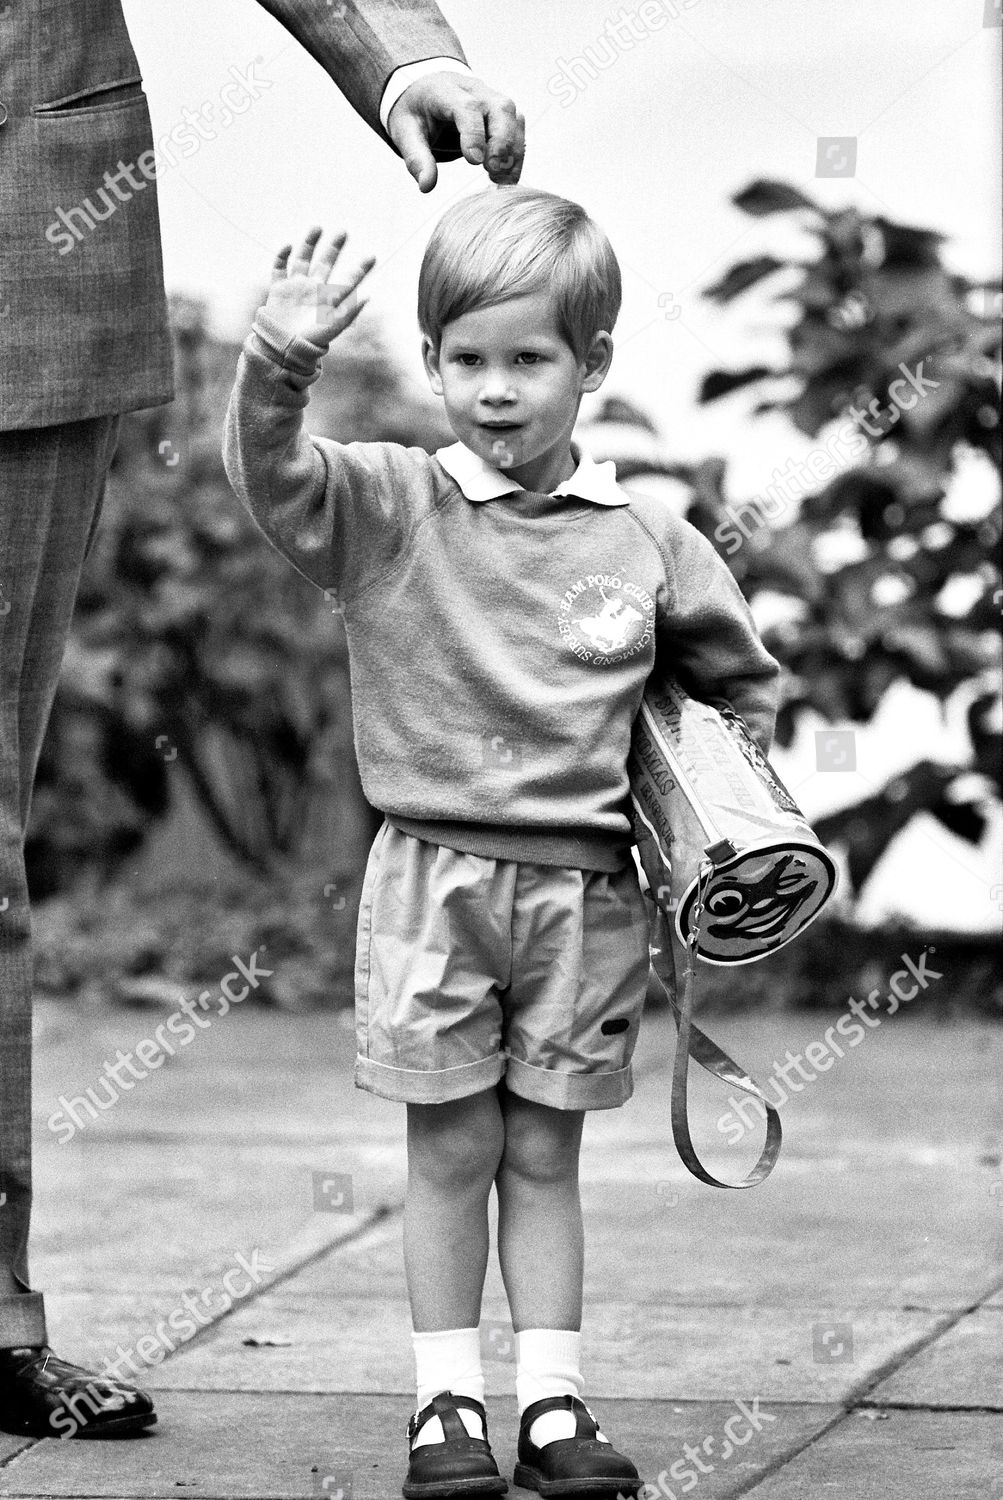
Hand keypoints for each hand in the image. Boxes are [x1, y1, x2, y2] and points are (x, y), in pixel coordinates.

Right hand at [263, 228, 374, 347]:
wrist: (283, 350)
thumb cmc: (310, 341)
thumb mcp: (332, 327)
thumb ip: (348, 313)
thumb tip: (368, 297)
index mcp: (329, 299)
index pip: (348, 280)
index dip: (360, 269)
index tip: (372, 256)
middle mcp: (314, 290)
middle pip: (326, 263)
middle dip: (334, 248)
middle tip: (343, 231)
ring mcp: (296, 287)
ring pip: (303, 259)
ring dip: (309, 243)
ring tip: (317, 227)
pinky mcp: (278, 289)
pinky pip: (279, 268)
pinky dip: (281, 256)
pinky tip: (287, 246)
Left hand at [388, 72, 524, 192]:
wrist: (426, 90)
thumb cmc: (417, 111)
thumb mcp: (405, 132)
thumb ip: (416, 158)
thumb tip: (426, 186)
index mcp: (446, 91)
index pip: (467, 106)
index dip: (474, 133)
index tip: (474, 162)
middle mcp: (475, 90)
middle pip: (500, 108)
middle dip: (501, 141)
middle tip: (493, 171)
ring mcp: (492, 99)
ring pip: (514, 118)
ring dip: (513, 152)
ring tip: (501, 180)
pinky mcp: (502, 113)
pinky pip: (518, 130)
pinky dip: (516, 155)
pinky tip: (507, 176)